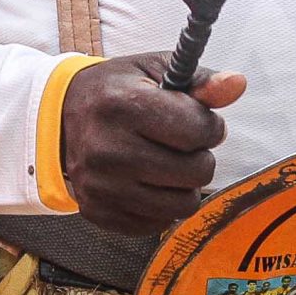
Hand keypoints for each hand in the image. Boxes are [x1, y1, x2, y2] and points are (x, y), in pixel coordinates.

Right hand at [59, 52, 244, 234]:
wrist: (58, 120)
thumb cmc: (114, 91)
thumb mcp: (154, 71)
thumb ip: (199, 81)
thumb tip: (237, 84)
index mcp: (124, 105)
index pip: (198, 129)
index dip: (209, 125)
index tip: (197, 121)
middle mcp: (110, 149)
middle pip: (195, 171)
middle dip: (200, 157)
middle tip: (183, 145)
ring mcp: (102, 186)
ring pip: (182, 205)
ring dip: (185, 185)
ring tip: (169, 165)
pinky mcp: (99, 212)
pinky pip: (157, 223)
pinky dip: (161, 205)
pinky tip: (148, 182)